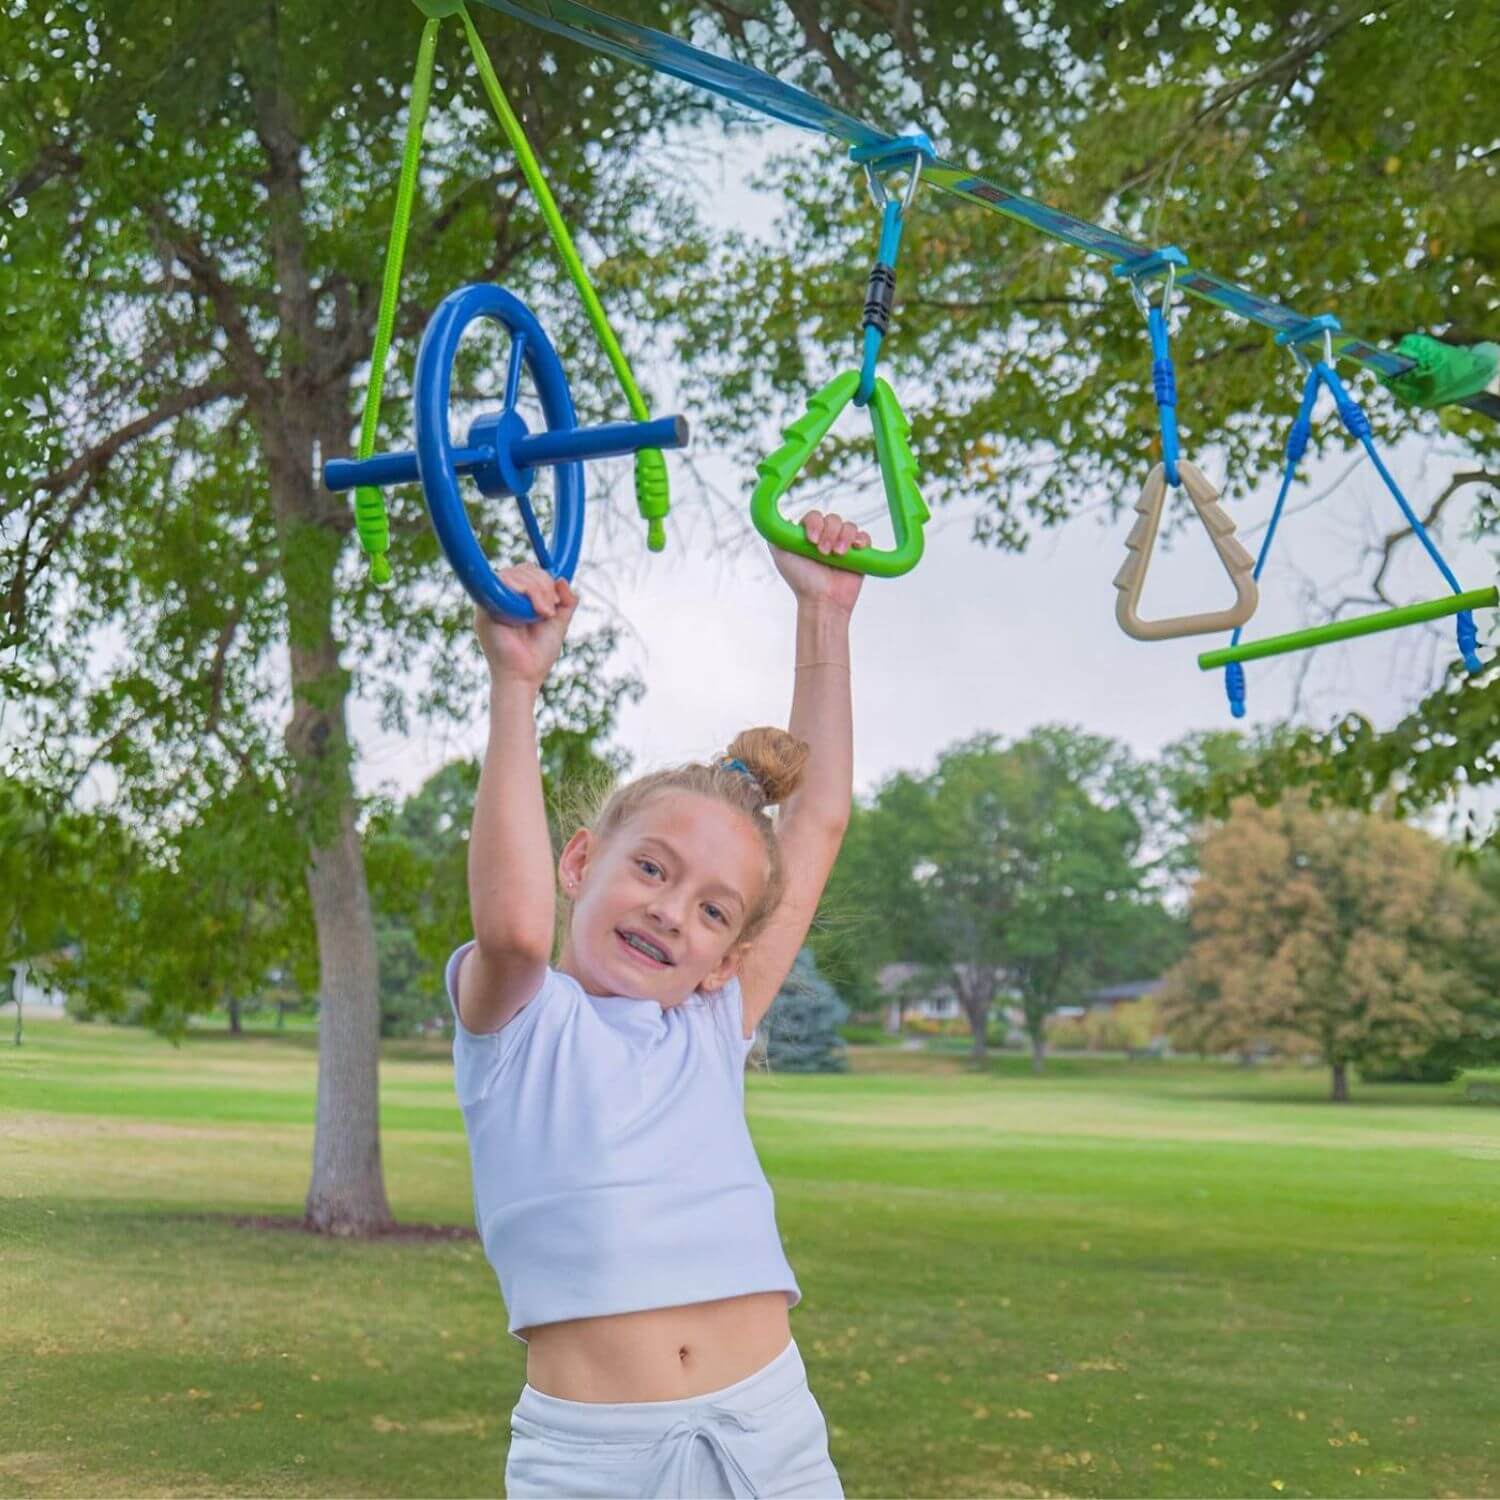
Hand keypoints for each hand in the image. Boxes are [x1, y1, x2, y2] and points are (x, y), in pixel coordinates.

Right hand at [474, 568, 577, 686]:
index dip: (545, 579)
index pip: (527, 572)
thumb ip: (565, 601)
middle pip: (522, 569)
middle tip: (550, 610)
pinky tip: (536, 611)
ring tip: (545, 613)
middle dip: (544, 584)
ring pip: (513, 574)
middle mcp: (500, 598)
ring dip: (538, 589)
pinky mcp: (484, 609)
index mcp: (515, 599)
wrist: (524, 676)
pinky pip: (501, 585)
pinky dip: (525, 592)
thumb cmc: (538, 654)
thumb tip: (561, 578)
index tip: (556, 603)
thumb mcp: (558, 623)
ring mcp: (490, 602)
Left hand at [770, 511, 870, 613]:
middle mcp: (826, 537)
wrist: (822, 600)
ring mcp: (843, 544)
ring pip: (849, 526)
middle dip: (829, 533)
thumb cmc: (800, 580)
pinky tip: (855, 549)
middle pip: (833, 518)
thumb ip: (776, 534)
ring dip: (844, 537)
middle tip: (824, 552)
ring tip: (838, 555)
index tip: (811, 541)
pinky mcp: (859, 553)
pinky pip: (864, 536)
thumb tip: (783, 517)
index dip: (814, 524)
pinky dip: (861, 540)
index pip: (814, 516)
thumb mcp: (780, 554)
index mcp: (809, 535)